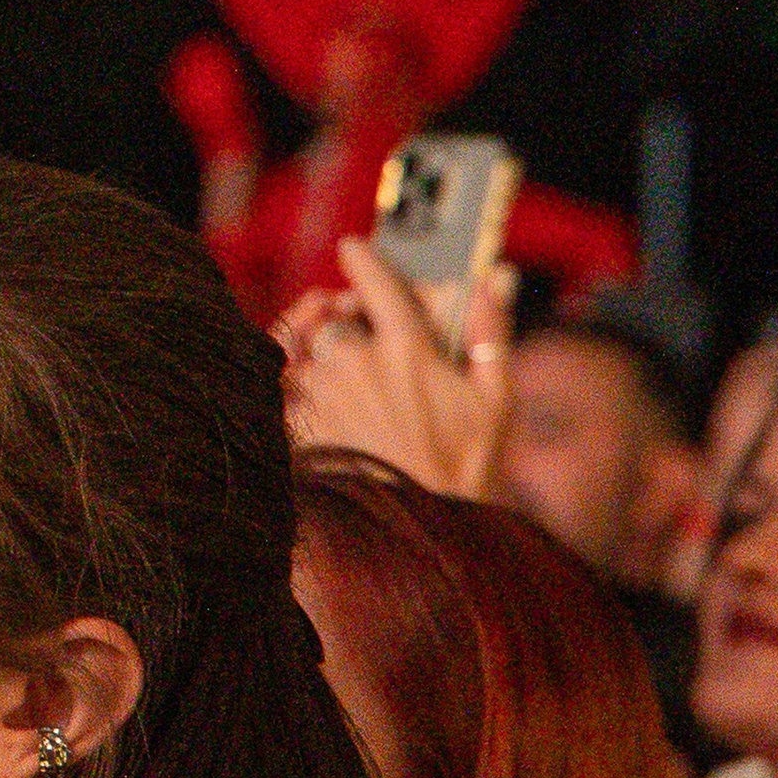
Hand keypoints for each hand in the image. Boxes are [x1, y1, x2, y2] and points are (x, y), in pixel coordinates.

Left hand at [279, 241, 512, 497]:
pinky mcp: (301, 426)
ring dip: (314, 351)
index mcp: (407, 349)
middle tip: (355, 327)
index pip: (377, 284)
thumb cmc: (468, 466)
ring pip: (303, 351)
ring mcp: (324, 395)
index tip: (352, 248)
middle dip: (342, 317)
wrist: (426, 528)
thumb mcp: (497, 399)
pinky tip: (305, 387)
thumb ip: (490, 333)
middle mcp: (358, 364)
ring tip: (332, 363)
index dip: (362, 259)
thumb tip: (493, 281)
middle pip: (334, 319)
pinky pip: (281, 387)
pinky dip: (287, 379)